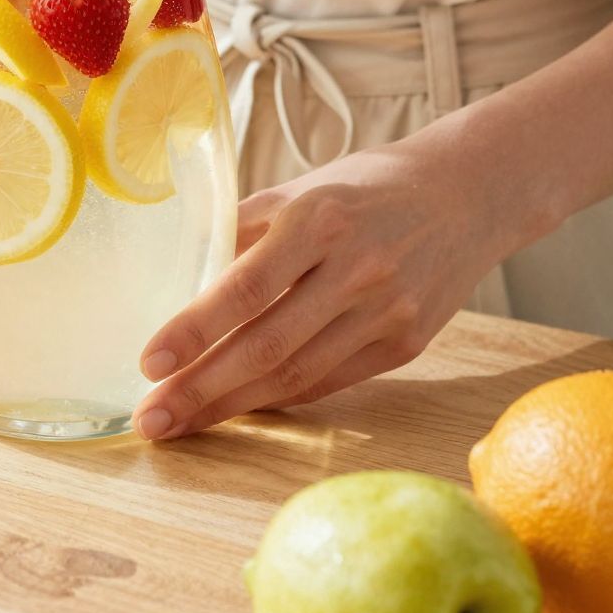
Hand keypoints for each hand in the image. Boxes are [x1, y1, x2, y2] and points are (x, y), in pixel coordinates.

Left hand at [133, 138, 512, 439]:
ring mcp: (386, 312)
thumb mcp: (300, 189)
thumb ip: (243, 230)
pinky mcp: (406, 345)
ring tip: (182, 424)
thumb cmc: (365, 188)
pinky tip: (239, 408)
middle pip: (266, 344)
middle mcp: (356, 269)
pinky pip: (329, 381)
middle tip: (151, 417)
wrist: (465, 196)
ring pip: (296, 374)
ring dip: (232, 406)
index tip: (148, 362)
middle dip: (201, 388)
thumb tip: (179, 276)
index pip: (246, 286)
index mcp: (319, 219)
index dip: (194, 328)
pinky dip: (279, 398)